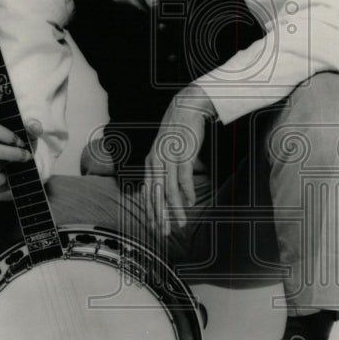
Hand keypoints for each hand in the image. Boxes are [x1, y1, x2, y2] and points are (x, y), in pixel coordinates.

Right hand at [0, 120, 37, 192]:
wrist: (16, 168)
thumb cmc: (18, 148)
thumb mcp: (27, 137)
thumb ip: (32, 129)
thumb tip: (35, 126)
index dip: (7, 136)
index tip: (22, 143)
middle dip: (12, 154)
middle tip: (26, 157)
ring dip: (6, 168)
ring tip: (13, 166)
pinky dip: (1, 180)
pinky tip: (6, 177)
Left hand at [142, 84, 215, 236]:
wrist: (187, 106)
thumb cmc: (179, 131)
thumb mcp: (167, 151)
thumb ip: (165, 169)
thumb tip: (168, 189)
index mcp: (151, 162)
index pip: (149, 192)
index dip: (151, 212)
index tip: (154, 227)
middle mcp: (157, 161)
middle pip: (156, 195)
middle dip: (160, 217)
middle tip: (164, 233)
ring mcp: (169, 157)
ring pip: (170, 190)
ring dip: (175, 210)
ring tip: (181, 223)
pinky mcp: (183, 153)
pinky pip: (183, 177)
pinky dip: (187, 192)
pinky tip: (189, 203)